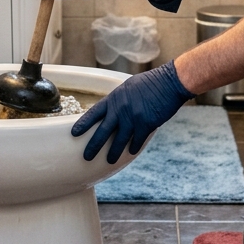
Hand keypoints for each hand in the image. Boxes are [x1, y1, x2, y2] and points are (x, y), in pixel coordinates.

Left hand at [72, 61, 193, 161]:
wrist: (169, 82)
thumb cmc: (151, 82)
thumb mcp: (128, 87)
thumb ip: (119, 100)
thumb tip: (114, 110)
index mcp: (114, 98)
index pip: (94, 114)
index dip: (83, 124)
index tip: (74, 133)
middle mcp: (120, 109)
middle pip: (102, 131)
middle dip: (93, 146)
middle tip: (86, 156)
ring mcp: (132, 118)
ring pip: (119, 140)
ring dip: (113, 152)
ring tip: (109, 160)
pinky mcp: (145, 125)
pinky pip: (137, 140)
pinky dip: (134, 147)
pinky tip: (131, 152)